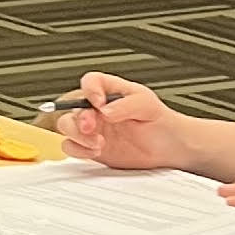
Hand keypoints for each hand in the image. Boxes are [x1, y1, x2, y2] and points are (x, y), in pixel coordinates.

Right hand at [56, 73, 184, 169]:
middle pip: (72, 106)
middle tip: (92, 127)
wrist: (167, 147)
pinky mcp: (90, 147)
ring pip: (67, 126)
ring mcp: (93, 128)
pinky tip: (95, 152)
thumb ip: (125, 105)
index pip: (91, 82)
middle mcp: (98, 109)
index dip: (90, 90)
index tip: (99, 102)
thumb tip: (104, 111)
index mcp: (110, 91)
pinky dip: (78, 150)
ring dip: (77, 135)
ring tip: (98, 143)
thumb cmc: (159, 121)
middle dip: (79, 118)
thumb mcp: (147, 105)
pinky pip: (71, 147)